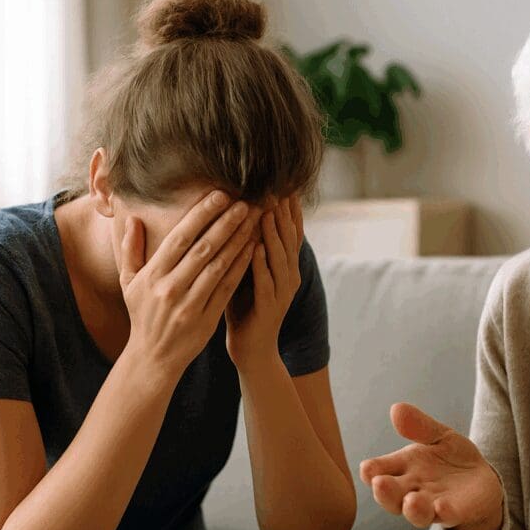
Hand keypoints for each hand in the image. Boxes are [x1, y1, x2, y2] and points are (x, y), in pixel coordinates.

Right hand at [120, 190, 256, 375]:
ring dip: (238, 241)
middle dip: (225, 223)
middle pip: (203, 248)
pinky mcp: (207, 318)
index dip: (200, 215)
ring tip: (253, 221)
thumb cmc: (142, 314)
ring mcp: (190, 304)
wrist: (154, 357)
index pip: (180, 238)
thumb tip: (133, 218)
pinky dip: (240, 267)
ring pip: (219, 266)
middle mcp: (171, 288)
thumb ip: (131, 250)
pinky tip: (253, 249)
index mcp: (153, 275)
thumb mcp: (128, 283)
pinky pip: (227, 288)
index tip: (219, 195)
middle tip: (244, 202)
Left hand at [225, 194, 303, 369]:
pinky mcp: (271, 307)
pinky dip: (262, 265)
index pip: (290, 229)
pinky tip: (255, 249)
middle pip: (289, 237)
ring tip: (266, 211)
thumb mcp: (248, 269)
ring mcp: (282, 291)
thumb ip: (247, 243)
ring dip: (273, 234)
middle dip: (282, 212)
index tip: (283, 182)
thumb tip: (239, 211)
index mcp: (284, 264)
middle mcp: (289, 274)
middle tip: (276, 187)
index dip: (289, 207)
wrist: (251, 346)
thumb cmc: (244, 304)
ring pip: (281, 257)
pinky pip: (267, 282)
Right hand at [359, 403, 504, 529]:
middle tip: (379, 484)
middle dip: (384, 492)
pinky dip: (444, 512)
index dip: (371, 471)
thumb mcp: (438, 436)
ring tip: (411, 501)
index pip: (379, 471)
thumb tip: (396, 408)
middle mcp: (411, 489)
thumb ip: (419, 426)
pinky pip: (447, 515)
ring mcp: (431, 504)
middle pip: (391, 495)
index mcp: (401, 468)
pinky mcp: (455, 512)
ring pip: (416, 512)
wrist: (482, 480)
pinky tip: (442, 506)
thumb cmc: (450, 458)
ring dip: (412, 508)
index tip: (367, 468)